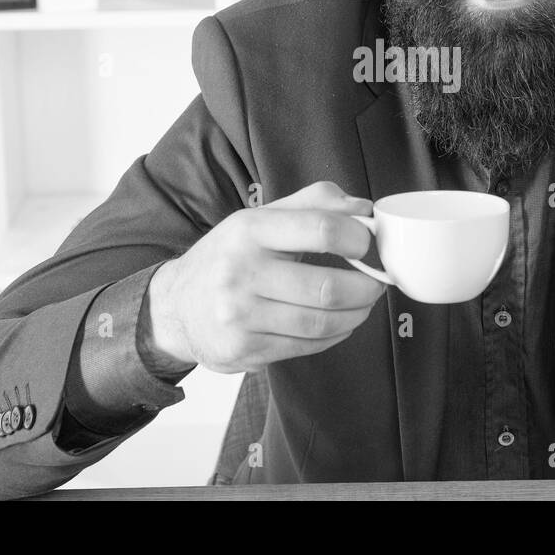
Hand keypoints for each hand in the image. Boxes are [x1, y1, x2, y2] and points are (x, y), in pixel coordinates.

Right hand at [142, 181, 383, 372]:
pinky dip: (335, 335)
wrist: (175, 306)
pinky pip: (307, 346)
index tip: (372, 245)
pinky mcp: (244, 350)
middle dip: (367, 287)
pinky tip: (340, 323)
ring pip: (321, 322)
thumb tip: (365, 210)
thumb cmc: (230, 256)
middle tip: (379, 282)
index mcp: (248, 229)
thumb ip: (314, 204)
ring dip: (357, 314)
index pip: (320, 228)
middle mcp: (240, 272)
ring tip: (364, 303)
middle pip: (327, 287)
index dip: (358, 238)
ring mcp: (240, 316)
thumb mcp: (260, 218)